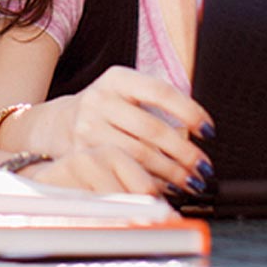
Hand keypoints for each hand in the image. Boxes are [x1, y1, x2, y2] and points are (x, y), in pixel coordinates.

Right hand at [22, 67, 212, 192]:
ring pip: (138, 154)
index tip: (208, 130)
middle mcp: (101, 99)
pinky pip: (122, 171)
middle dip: (184, 152)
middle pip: (152, 128)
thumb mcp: (126, 92)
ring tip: (190, 180)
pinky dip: (147, 181)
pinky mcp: (82, 153)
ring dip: (170, 172)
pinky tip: (164, 187)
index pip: (161, 92)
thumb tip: (199, 129)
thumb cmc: (106, 107)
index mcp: (118, 78)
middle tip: (203, 166)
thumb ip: (157, 103)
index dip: (189, 111)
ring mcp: (88, 126)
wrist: (58, 122)